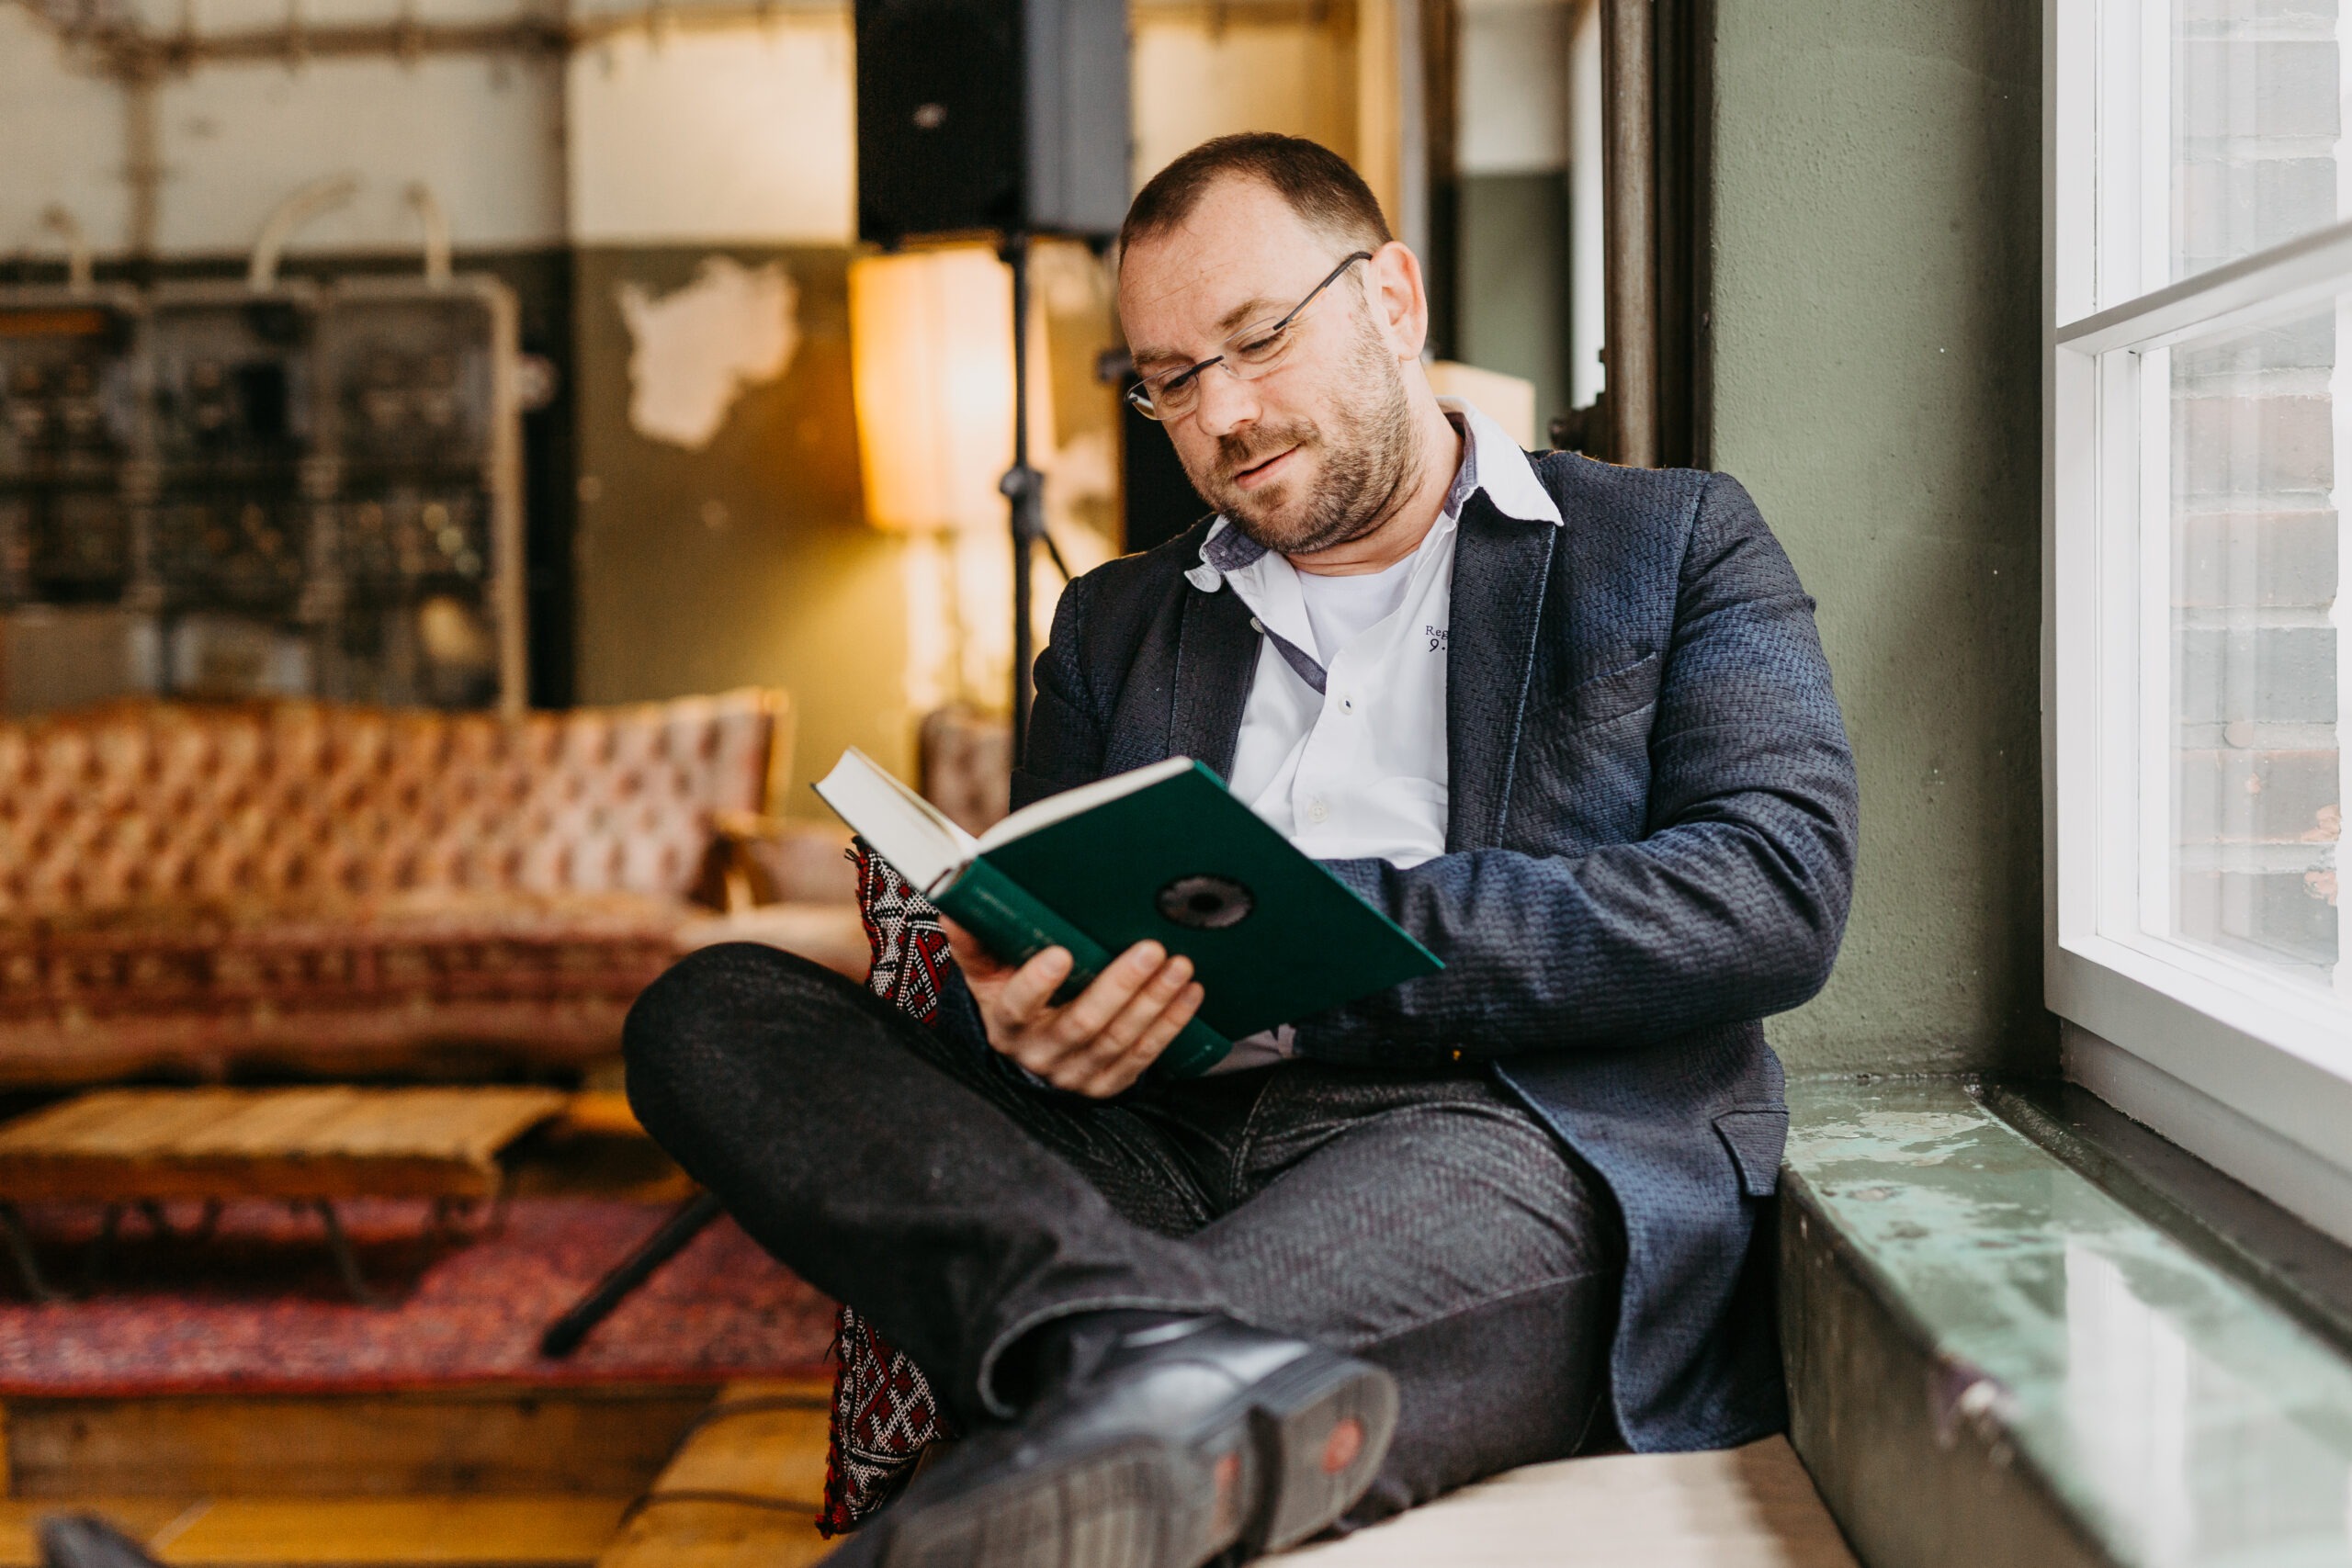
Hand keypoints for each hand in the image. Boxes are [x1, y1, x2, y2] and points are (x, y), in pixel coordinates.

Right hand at [942, 919, 1204, 1097]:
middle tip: (1151, 948)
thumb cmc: (1010, 997)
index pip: (1018, 1006)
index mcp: (1006, 1024)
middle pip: (1083, 1024)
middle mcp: (1039, 1054)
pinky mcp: (1108, 1084)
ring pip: (1120, 1040)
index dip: (1037, 984)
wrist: (1028, 1052)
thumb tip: (954, 901)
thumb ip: (974, 941)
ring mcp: (1076, 1074)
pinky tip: (1190, 994)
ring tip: (1180, 965)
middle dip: (1120, 985)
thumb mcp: (986, 974)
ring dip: (1154, 1002)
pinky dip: (1171, 1024)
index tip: (1060, 953)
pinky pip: (1144, 1057)